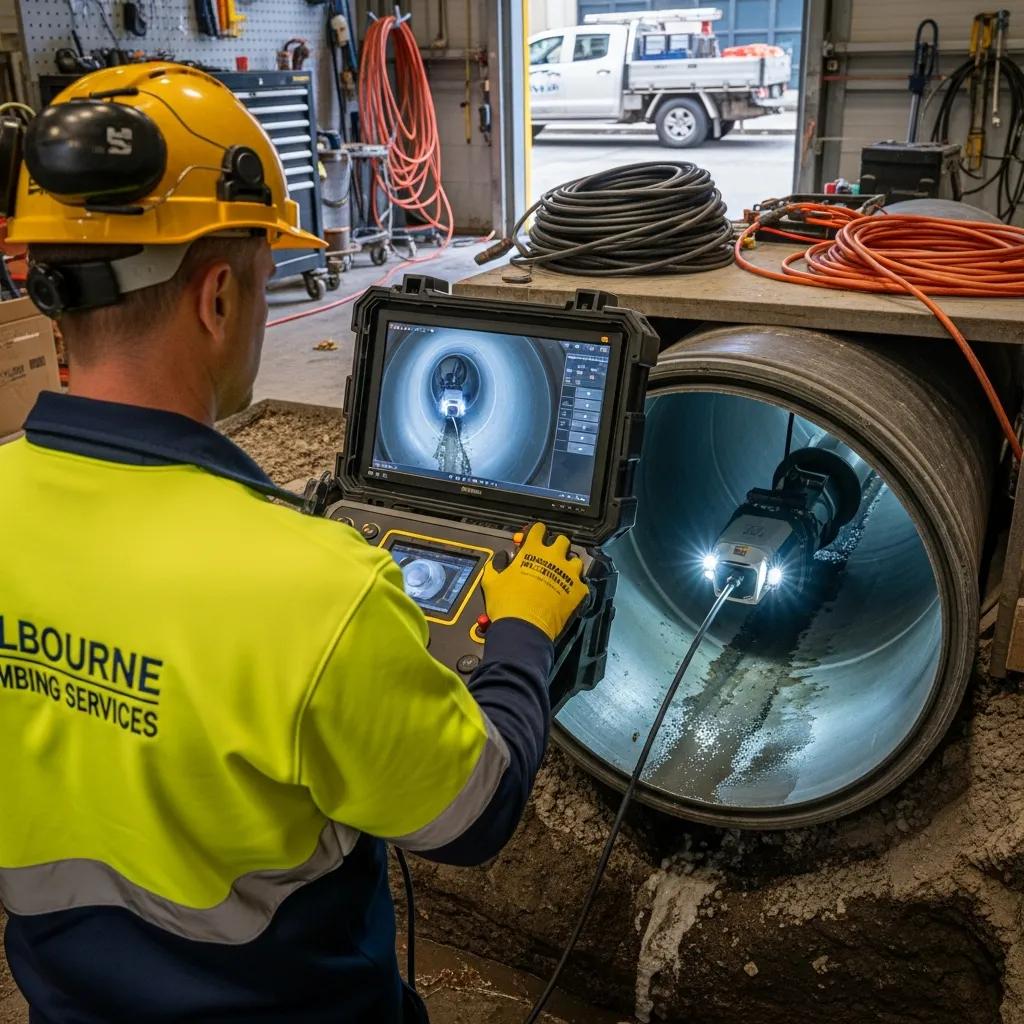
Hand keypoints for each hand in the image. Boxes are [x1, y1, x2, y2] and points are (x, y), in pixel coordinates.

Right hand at [481, 522, 588, 640]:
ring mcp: (568, 574)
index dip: (536, 532)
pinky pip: (582, 583)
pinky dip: (575, 586)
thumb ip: (496, 565)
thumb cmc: (507, 604)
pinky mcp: (578, 591)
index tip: (535, 537)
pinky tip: (567, 592)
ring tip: (561, 574)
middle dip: (555, 546)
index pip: (539, 529)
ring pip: (575, 560)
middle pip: (562, 541)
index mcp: (533, 550)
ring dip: (568, 564)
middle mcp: (554, 557)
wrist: (523, 629)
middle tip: (549, 556)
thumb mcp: (491, 581)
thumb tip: (501, 559)